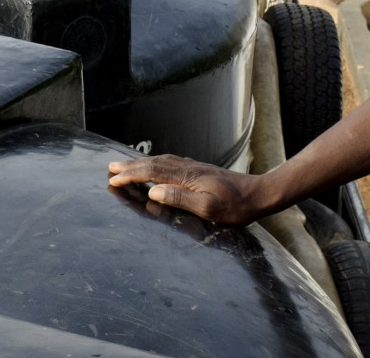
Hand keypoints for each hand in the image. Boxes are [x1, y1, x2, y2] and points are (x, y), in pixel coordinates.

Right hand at [107, 154, 266, 225]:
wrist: (258, 194)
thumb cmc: (235, 206)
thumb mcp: (208, 208)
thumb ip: (179, 198)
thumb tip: (153, 191)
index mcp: (186, 177)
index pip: (151, 173)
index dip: (130, 176)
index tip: (113, 179)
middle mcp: (187, 168)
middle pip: (152, 163)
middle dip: (130, 166)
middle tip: (110, 167)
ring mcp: (194, 168)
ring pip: (161, 161)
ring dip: (141, 163)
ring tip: (127, 165)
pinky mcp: (200, 171)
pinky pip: (170, 163)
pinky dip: (156, 163)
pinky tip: (156, 167)